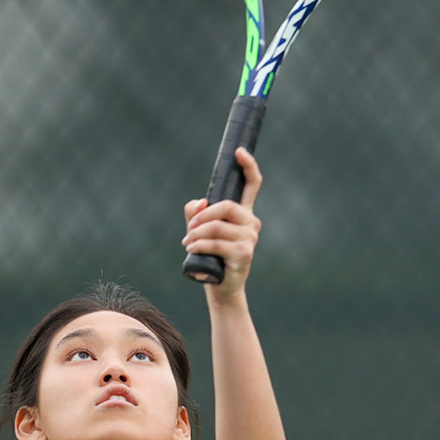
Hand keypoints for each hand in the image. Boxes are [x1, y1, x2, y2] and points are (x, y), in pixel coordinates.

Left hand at [182, 148, 263, 298]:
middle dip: (203, 216)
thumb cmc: (211, 256)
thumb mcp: (200, 230)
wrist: (221, 286)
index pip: (252, 185)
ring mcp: (250, 239)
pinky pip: (217, 243)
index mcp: (244, 214)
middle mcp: (251, 223)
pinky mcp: (244, 254)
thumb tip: (200, 202)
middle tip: (190, 228)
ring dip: (197, 234)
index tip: (239, 152)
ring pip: (218, 227)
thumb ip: (196, 212)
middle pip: (227, 206)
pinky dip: (200, 245)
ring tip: (187, 242)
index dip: (248, 166)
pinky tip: (191, 249)